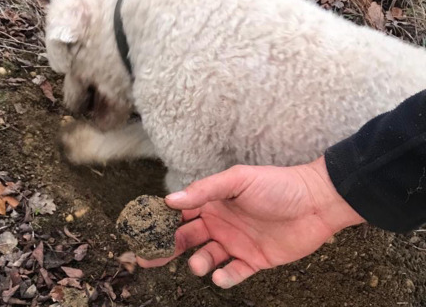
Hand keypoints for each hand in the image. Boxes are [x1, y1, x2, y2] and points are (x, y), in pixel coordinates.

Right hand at [137, 157, 363, 287]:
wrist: (316, 202)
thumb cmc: (277, 185)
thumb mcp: (238, 181)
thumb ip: (205, 190)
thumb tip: (169, 200)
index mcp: (213, 202)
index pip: (180, 213)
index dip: (161, 222)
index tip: (143, 231)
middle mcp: (220, 223)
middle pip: (186, 238)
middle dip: (167, 248)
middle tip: (150, 259)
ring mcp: (236, 242)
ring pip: (207, 257)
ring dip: (199, 263)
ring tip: (200, 264)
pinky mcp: (254, 260)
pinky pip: (233, 273)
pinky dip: (225, 278)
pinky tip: (222, 275)